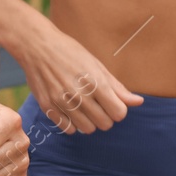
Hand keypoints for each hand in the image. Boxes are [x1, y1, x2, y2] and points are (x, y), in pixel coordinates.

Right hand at [18, 23, 142, 134]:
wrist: (37, 46)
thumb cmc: (70, 52)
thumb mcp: (96, 65)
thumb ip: (117, 87)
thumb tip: (138, 102)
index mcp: (95, 82)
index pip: (119, 113)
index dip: (119, 110)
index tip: (113, 103)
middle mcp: (79, 94)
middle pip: (105, 124)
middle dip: (106, 117)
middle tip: (99, 105)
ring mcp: (62, 102)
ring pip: (87, 129)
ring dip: (90, 121)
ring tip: (85, 107)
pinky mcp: (48, 107)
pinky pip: (68, 129)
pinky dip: (73, 123)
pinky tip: (71, 110)